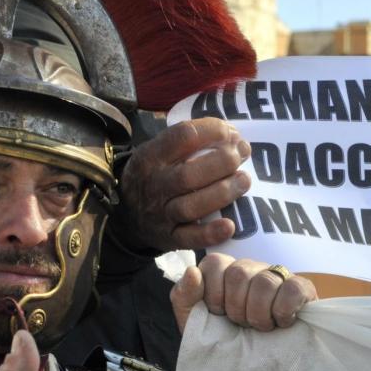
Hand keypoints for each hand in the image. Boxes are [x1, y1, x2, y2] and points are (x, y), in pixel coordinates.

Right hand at [119, 118, 251, 251]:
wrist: (125, 213)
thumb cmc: (155, 174)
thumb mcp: (158, 151)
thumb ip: (190, 142)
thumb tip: (233, 134)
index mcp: (151, 156)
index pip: (183, 137)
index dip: (212, 131)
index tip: (231, 133)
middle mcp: (154, 185)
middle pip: (188, 174)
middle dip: (222, 162)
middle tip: (241, 155)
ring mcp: (161, 214)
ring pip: (191, 206)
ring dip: (222, 193)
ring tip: (244, 180)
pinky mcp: (169, 238)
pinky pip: (190, 239)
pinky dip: (210, 234)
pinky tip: (230, 225)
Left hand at [170, 252, 317, 332]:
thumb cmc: (220, 342)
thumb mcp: (192, 322)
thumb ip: (184, 295)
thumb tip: (193, 271)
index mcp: (223, 272)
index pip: (215, 263)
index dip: (214, 294)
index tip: (219, 315)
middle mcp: (250, 268)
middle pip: (240, 273)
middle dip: (236, 308)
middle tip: (241, 326)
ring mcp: (277, 276)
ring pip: (265, 281)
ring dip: (259, 313)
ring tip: (261, 329)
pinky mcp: (302, 288)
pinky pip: (292, 288)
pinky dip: (283, 310)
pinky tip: (282, 323)